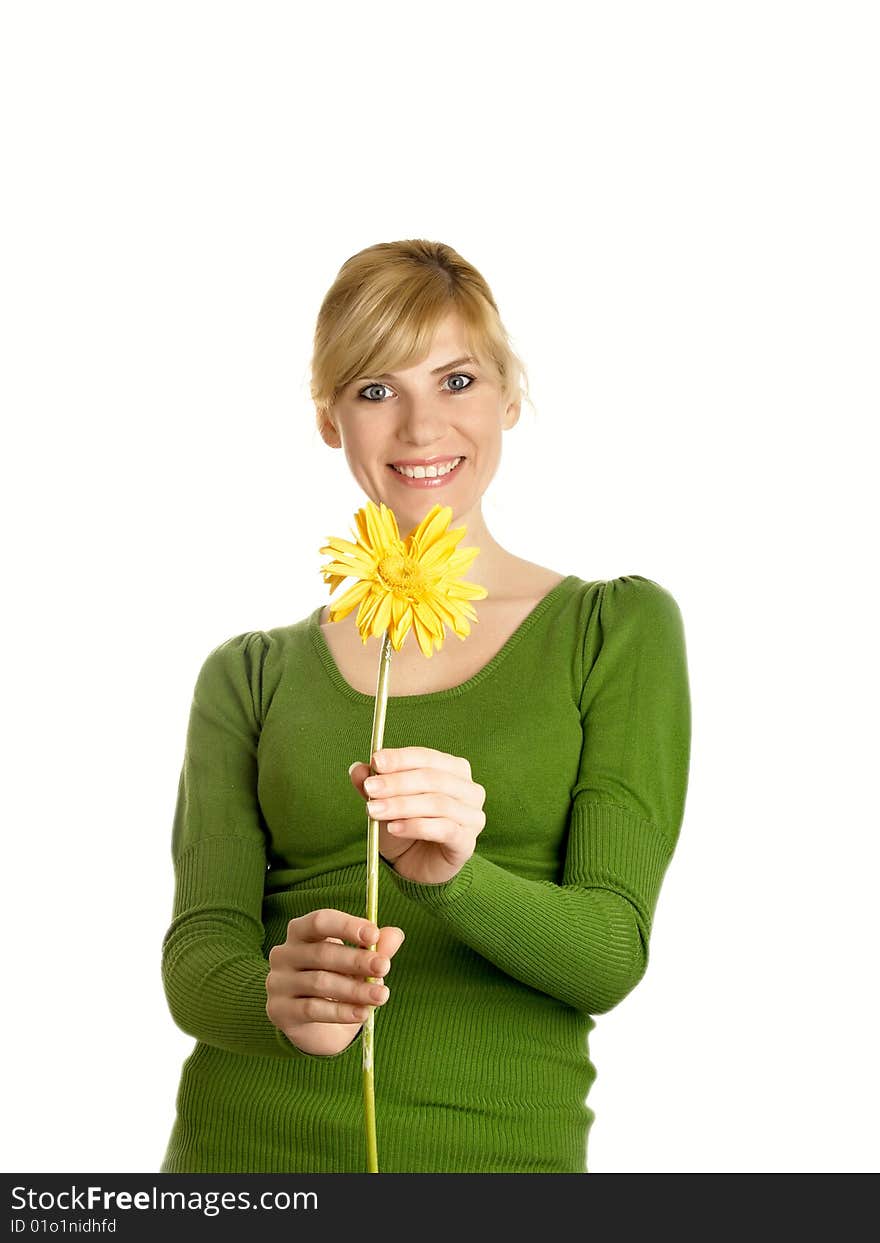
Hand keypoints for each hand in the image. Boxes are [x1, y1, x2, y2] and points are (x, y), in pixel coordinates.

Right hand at [265, 908, 404, 1056]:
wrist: (314, 1023)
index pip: (320, 921)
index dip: (346, 926)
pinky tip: (363, 1013)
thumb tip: (395, 934)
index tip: (374, 935)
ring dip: (355, 990)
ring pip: (320, 983)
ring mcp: (278, 982)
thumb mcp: (357, 962)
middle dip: (357, 960)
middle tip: (385, 966)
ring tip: (381, 995)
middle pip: (322, 953)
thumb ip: (376, 947)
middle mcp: (284, 953)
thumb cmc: (337, 979)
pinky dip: (341, 1012)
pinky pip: (312, 1009)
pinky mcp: (279, 1010)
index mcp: (301, 931)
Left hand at [349, 746, 486, 884]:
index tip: (376, 761)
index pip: (427, 757)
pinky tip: (393, 828)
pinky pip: (444, 829)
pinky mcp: (467, 842)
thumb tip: (357, 769)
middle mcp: (470, 790)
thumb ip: (374, 784)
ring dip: (402, 805)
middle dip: (397, 782)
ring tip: (374, 811)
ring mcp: (472, 816)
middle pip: (433, 779)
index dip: (401, 758)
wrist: (416, 866)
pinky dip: (416, 826)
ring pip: (438, 803)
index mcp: (455, 769)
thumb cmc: (406, 826)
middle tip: (370, 789)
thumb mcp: (385, 802)